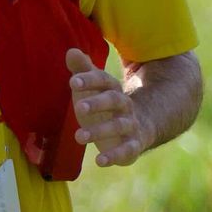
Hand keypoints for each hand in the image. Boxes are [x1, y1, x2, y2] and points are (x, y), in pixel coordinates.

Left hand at [68, 46, 149, 167]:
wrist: (141, 125)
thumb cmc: (107, 105)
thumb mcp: (95, 89)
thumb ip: (83, 71)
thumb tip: (71, 51)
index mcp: (113, 90)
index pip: (104, 81)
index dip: (90, 80)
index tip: (73, 82)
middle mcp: (125, 105)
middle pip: (114, 100)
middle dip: (97, 103)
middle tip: (78, 106)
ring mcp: (131, 125)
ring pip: (119, 126)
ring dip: (100, 131)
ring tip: (78, 136)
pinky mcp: (134, 145)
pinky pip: (128, 150)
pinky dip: (115, 156)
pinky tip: (99, 161)